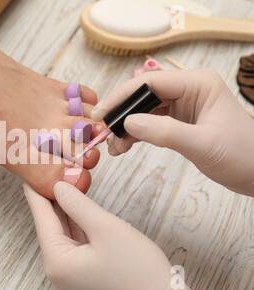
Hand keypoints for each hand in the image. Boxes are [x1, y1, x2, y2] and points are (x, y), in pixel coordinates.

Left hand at [23, 182, 200, 289]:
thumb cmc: (140, 273)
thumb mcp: (106, 228)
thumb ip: (79, 205)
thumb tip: (59, 188)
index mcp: (58, 262)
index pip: (42, 218)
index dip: (37, 191)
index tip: (32, 172)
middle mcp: (59, 273)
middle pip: (52, 227)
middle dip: (53, 199)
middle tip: (49, 173)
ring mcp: (72, 278)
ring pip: (65, 237)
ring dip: (66, 212)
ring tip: (62, 185)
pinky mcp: (85, 279)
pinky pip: (76, 247)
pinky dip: (77, 227)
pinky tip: (77, 210)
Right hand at [92, 70, 253, 196]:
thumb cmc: (243, 156)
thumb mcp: (202, 144)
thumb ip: (164, 132)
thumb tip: (128, 123)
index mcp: (197, 84)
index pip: (150, 83)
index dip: (121, 97)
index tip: (100, 114)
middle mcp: (188, 90)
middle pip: (143, 96)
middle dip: (121, 114)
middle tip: (103, 133)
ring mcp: (183, 107)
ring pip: (143, 111)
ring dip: (125, 128)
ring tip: (114, 147)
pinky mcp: (179, 122)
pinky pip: (150, 124)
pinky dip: (135, 135)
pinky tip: (123, 147)